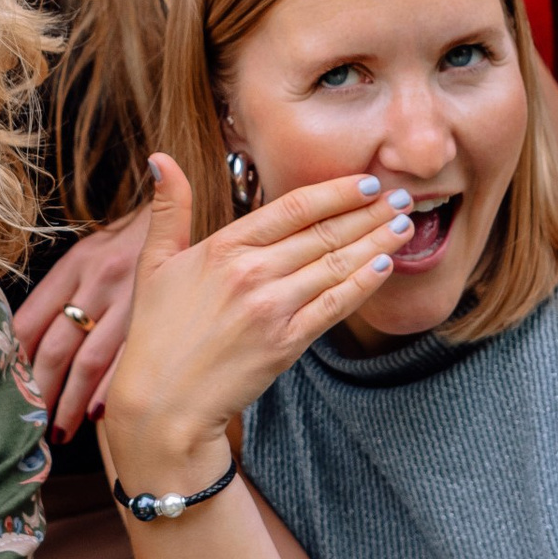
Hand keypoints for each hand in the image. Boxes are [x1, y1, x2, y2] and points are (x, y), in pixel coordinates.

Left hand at [12, 211, 145, 439]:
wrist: (186, 215)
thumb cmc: (131, 242)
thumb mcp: (91, 251)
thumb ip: (60, 290)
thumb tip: (23, 340)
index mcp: (75, 264)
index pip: (30, 320)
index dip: (14, 361)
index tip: (4, 390)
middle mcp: (99, 280)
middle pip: (57, 347)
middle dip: (40, 391)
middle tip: (29, 424)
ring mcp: (132, 299)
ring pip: (90, 362)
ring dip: (72, 403)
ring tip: (60, 431)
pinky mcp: (163, 314)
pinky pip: (130, 361)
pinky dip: (111, 391)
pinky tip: (99, 414)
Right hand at [99, 155, 413, 493]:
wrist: (162, 402)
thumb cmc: (157, 333)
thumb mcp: (153, 263)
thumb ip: (168, 208)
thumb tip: (160, 156)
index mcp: (223, 247)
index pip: (293, 208)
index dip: (336, 192)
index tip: (366, 182)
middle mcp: (251, 273)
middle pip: (323, 233)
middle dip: (369, 212)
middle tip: (403, 196)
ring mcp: (271, 309)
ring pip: (336, 265)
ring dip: (376, 242)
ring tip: (404, 224)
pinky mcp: (286, 343)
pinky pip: (334, 306)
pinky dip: (364, 284)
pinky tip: (386, 266)